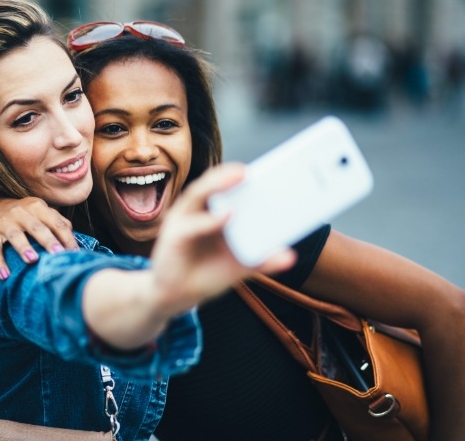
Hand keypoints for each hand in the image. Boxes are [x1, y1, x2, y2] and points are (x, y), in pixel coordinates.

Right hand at [0, 197, 77, 278]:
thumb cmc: (22, 214)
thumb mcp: (39, 211)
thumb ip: (57, 221)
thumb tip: (74, 240)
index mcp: (37, 207)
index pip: (56, 222)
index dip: (66, 238)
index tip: (75, 254)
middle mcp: (20, 212)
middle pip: (37, 227)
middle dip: (48, 240)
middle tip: (58, 254)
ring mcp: (3, 222)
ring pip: (14, 235)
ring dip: (24, 247)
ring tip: (32, 260)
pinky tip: (5, 275)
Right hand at [149, 163, 295, 315]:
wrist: (174, 297)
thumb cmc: (205, 274)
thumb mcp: (238, 266)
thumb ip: (261, 259)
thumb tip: (290, 255)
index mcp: (210, 212)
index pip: (225, 186)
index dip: (241, 175)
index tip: (265, 167)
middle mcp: (195, 211)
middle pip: (211, 184)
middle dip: (229, 174)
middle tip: (250, 169)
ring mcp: (182, 221)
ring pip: (198, 195)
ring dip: (218, 184)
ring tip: (241, 176)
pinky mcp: (173, 237)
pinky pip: (192, 225)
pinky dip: (209, 220)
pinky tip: (227, 216)